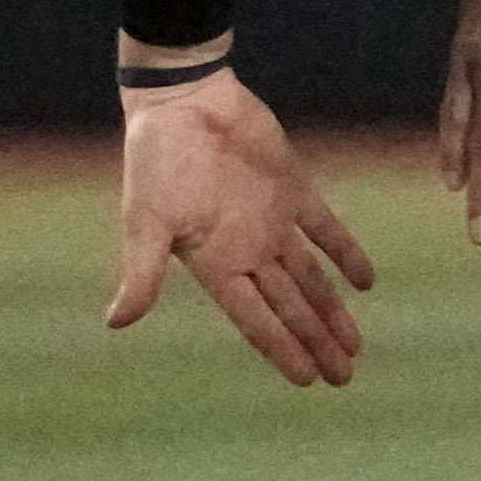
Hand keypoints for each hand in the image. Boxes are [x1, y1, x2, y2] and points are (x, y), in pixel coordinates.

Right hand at [108, 67, 372, 382]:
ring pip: (311, 278)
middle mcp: (246, 250)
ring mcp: (271, 222)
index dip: (282, 350)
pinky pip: (325, 229)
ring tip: (355, 347)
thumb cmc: (157, 160)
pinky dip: (346, 254)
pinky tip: (366, 282)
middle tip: (344, 378)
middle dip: (316, 342)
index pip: (256, 321)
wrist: (183, 99)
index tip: (308, 380)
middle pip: (290, 308)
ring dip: (333, 311)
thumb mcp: (147, 220)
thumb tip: (114, 323)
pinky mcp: (292, 188)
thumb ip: (142, 273)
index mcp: (214, 265)